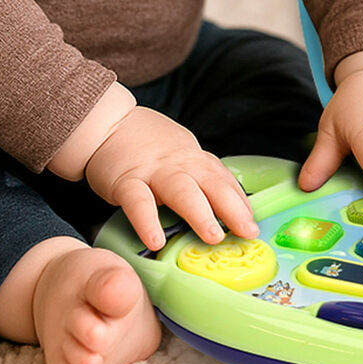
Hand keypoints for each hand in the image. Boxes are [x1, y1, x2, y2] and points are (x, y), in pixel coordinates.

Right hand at [83, 107, 257, 251]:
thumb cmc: (148, 145)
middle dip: (232, 208)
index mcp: (194, 160)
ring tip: (213, 236)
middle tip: (247, 232)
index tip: (253, 225)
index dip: (241, 202)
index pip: (223, 180)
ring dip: (200, 212)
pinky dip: (147, 221)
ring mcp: (153, 171)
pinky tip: (155, 240)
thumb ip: (203, 177)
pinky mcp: (125, 180)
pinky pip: (138, 201)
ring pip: (181, 189)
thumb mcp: (182, 155)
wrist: (108, 123)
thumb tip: (232, 206)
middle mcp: (179, 164)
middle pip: (211, 183)